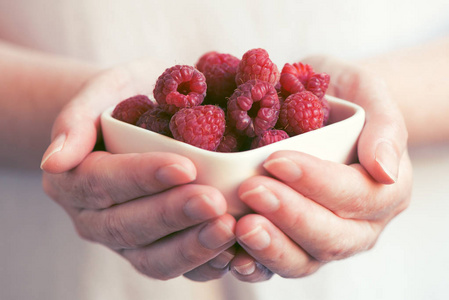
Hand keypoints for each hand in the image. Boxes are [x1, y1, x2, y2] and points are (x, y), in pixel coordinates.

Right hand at [41, 60, 236, 280]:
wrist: (137, 119)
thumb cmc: (124, 99)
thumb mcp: (102, 90)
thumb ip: (75, 120)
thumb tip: (53, 161)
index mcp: (74, 179)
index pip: (104, 182)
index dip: (142, 177)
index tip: (185, 166)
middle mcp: (95, 218)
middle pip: (128, 226)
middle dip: (173, 215)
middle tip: (214, 202)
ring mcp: (125, 240)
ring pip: (152, 258)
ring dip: (192, 247)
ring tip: (229, 227)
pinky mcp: (153, 251)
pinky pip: (176, 268)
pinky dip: (205, 265)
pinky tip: (235, 253)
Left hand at [229, 55, 412, 281]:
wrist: (321, 106)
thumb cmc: (344, 96)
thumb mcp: (369, 92)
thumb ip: (385, 127)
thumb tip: (386, 171)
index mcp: (385, 190)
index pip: (356, 195)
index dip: (316, 182)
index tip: (276, 161)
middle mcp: (360, 225)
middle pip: (331, 237)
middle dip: (290, 215)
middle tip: (251, 190)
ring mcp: (326, 239)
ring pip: (305, 260)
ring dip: (271, 246)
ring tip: (240, 225)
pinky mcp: (295, 245)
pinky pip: (278, 265)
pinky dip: (256, 263)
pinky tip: (231, 252)